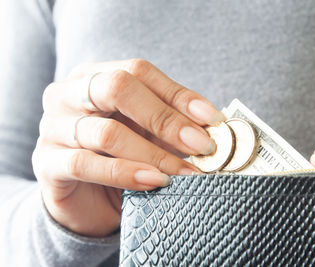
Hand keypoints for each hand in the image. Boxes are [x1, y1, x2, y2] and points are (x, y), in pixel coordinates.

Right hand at [32, 59, 223, 236]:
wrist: (85, 197)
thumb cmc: (120, 155)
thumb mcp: (146, 132)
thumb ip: (170, 123)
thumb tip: (211, 124)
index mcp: (94, 76)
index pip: (138, 71)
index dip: (178, 95)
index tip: (212, 119)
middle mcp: (69, 94)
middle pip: (117, 88)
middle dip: (166, 119)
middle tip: (202, 146)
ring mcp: (54, 127)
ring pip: (107, 133)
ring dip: (154, 154)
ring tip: (185, 172)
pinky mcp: (47, 163)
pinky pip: (86, 164)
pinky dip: (126, 173)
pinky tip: (154, 182)